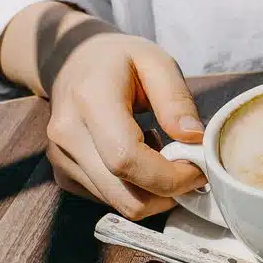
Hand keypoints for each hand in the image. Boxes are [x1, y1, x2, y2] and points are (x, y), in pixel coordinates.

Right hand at [5, 3, 206, 219]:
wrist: (69, 60)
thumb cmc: (118, 59)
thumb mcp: (156, 61)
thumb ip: (176, 99)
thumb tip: (194, 139)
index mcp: (91, 100)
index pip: (126, 159)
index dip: (170, 176)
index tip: (200, 167)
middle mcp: (68, 135)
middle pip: (126, 196)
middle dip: (169, 193)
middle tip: (191, 168)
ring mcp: (62, 159)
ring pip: (120, 204)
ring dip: (154, 192)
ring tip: (164, 155)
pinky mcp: (64, 175)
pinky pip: (110, 200)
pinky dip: (135, 189)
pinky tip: (140, 157)